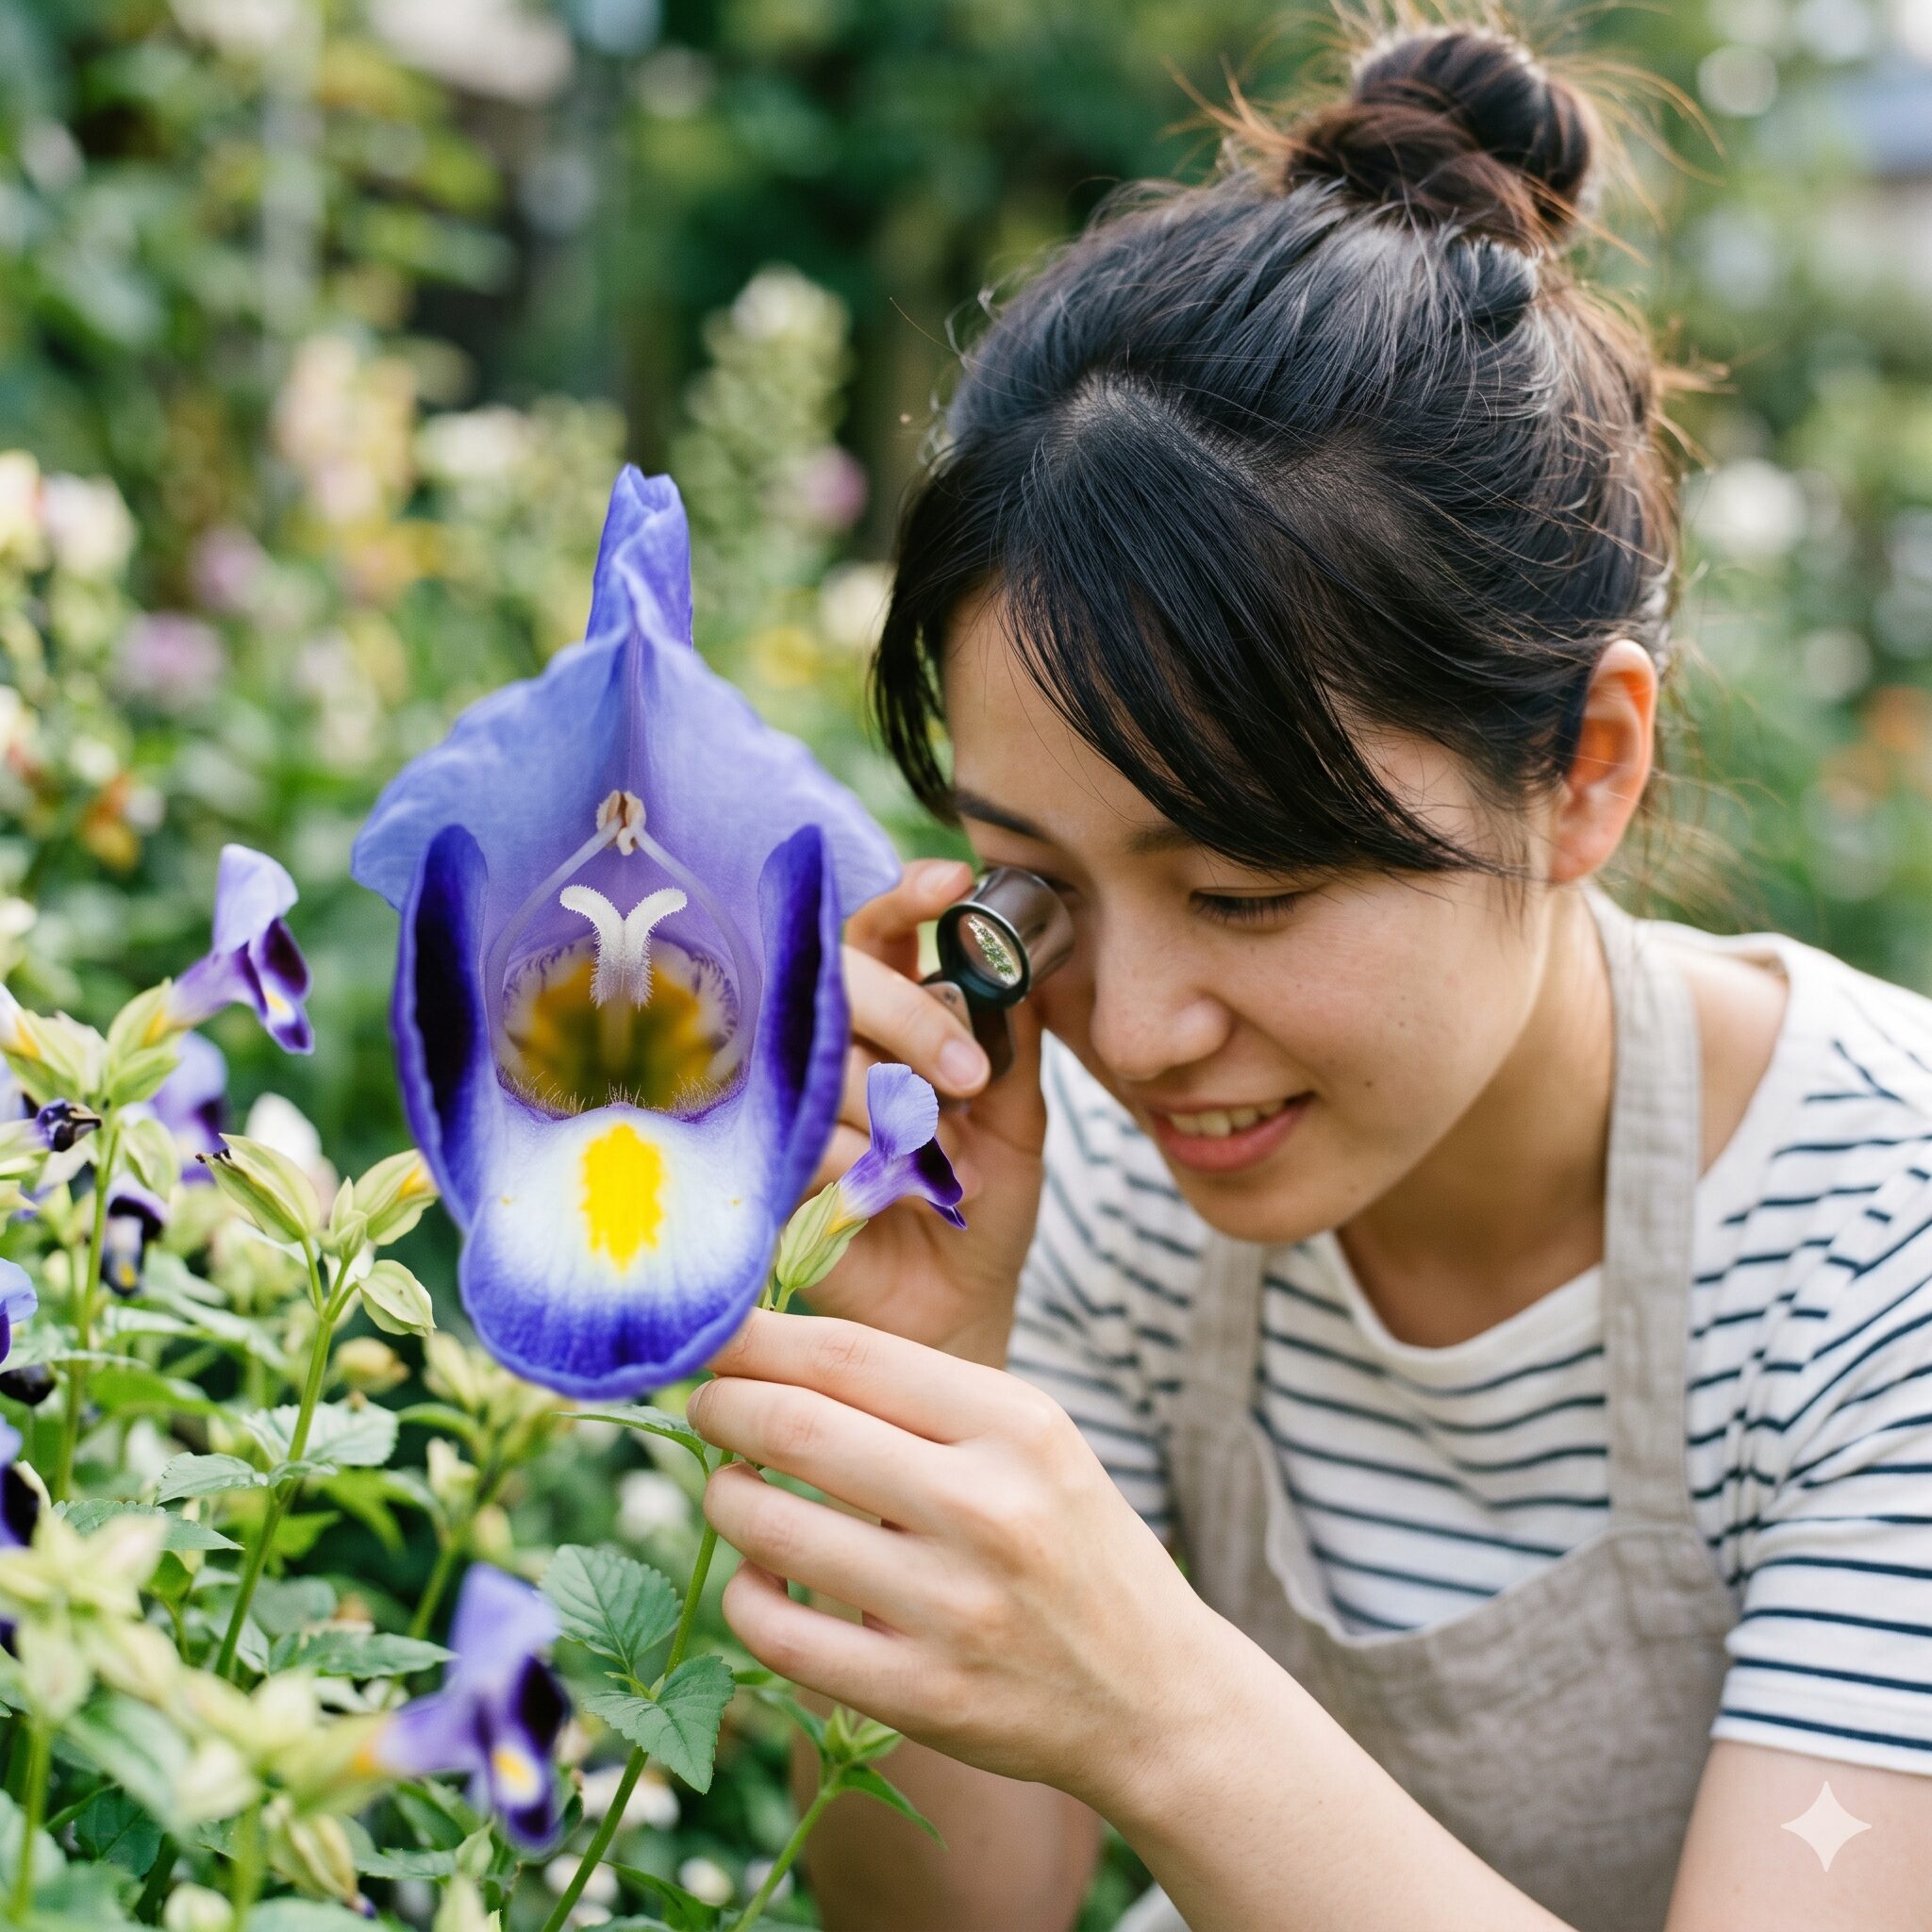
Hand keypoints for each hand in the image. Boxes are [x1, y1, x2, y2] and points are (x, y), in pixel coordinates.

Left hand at [686, 1311, 1216, 1815]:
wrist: (1156, 1698)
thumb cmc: (1074, 1545)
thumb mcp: (1035, 1443)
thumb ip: (924, 1399)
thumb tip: (778, 1353)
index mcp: (1017, 1427)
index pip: (850, 1355)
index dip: (759, 1337)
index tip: (716, 1331)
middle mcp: (986, 1508)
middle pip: (796, 1427)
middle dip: (721, 1405)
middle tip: (702, 1404)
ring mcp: (951, 1608)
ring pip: (770, 1528)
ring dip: (722, 1496)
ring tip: (727, 1484)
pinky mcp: (919, 1695)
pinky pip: (778, 1634)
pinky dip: (744, 1595)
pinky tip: (758, 1575)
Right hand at [817, 860, 1047, 1363]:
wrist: (956, 1309)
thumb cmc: (982, 1208)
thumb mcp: (1018, 1120)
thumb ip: (1011, 1045)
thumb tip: (1020, 964)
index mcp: (890, 1022)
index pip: (878, 934)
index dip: (905, 899)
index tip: (952, 880)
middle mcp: (831, 1047)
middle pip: (841, 979)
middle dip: (911, 1017)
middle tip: (967, 1075)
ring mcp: (791, 1100)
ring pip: (827, 1056)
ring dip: (899, 1108)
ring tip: (945, 1163)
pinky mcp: (768, 1163)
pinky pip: (810, 1134)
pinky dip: (866, 1163)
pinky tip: (895, 1193)